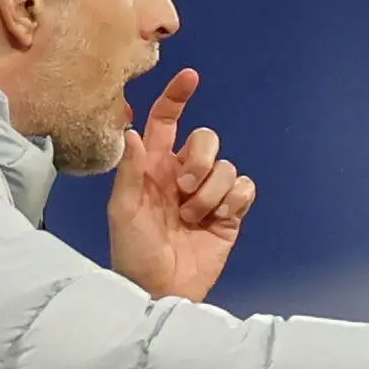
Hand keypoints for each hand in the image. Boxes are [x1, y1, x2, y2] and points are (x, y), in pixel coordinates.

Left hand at [108, 68, 254, 302]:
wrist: (162, 290)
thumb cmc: (134, 253)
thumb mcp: (123, 211)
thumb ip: (130, 170)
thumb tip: (134, 132)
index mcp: (154, 167)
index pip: (166, 121)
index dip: (177, 97)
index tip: (191, 77)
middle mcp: (183, 175)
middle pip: (207, 139)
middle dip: (199, 160)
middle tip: (184, 191)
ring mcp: (209, 194)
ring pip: (227, 166)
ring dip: (211, 193)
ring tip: (193, 218)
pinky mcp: (231, 213)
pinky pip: (245, 187)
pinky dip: (234, 201)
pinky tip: (218, 220)